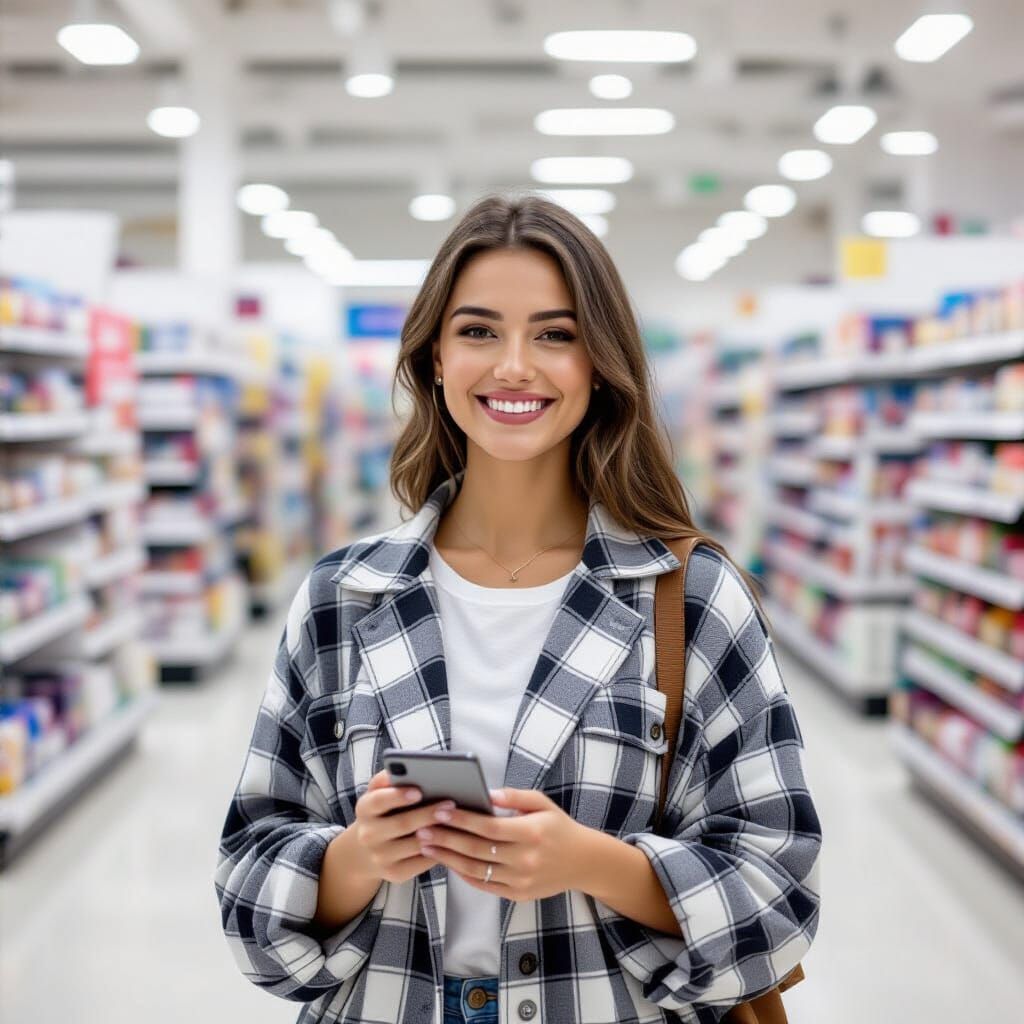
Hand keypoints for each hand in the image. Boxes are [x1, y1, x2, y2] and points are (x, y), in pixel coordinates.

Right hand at [350, 770, 453, 884]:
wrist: (364, 851)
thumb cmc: (382, 812)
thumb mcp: (379, 793)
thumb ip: (389, 779)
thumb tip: (409, 766)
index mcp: (365, 808)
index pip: (378, 801)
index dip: (398, 796)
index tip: (418, 790)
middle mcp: (368, 834)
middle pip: (401, 824)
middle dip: (427, 814)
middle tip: (450, 803)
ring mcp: (380, 857)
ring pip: (415, 844)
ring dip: (437, 832)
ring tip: (457, 820)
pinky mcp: (394, 874)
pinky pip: (421, 862)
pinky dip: (439, 850)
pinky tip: (454, 838)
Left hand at [415, 787, 588, 900]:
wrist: (582, 861)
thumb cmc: (558, 827)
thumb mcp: (541, 803)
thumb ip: (513, 796)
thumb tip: (484, 793)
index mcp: (532, 832)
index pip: (489, 827)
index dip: (463, 819)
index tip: (440, 810)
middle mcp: (526, 859)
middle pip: (477, 850)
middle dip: (446, 838)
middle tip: (422, 828)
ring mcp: (521, 880)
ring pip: (476, 870)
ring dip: (448, 858)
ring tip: (427, 845)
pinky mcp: (518, 895)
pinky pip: (484, 886)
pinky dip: (463, 875)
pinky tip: (448, 862)